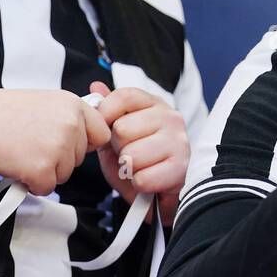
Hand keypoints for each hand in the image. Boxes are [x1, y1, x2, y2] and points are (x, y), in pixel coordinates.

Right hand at [0, 88, 111, 195]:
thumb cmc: (0, 114)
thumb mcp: (44, 103)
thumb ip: (68, 118)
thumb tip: (86, 136)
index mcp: (73, 105)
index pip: (102, 133)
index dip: (84, 143)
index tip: (68, 144)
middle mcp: (71, 124)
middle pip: (80, 157)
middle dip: (59, 158)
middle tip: (32, 146)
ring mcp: (59, 146)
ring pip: (65, 174)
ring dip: (45, 170)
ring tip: (22, 152)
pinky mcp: (43, 168)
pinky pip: (47, 187)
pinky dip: (32, 183)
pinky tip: (18, 166)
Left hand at [90, 82, 189, 225]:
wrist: (161, 190)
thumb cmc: (140, 159)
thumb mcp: (119, 133)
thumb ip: (108, 111)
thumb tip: (96, 86)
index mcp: (154, 105)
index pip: (124, 97)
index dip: (106, 114)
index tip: (106, 130)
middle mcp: (171, 118)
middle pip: (122, 129)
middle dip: (119, 147)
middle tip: (130, 154)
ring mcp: (179, 142)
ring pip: (131, 156)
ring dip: (129, 168)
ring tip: (140, 167)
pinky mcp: (181, 168)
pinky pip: (142, 178)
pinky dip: (139, 184)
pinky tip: (149, 179)